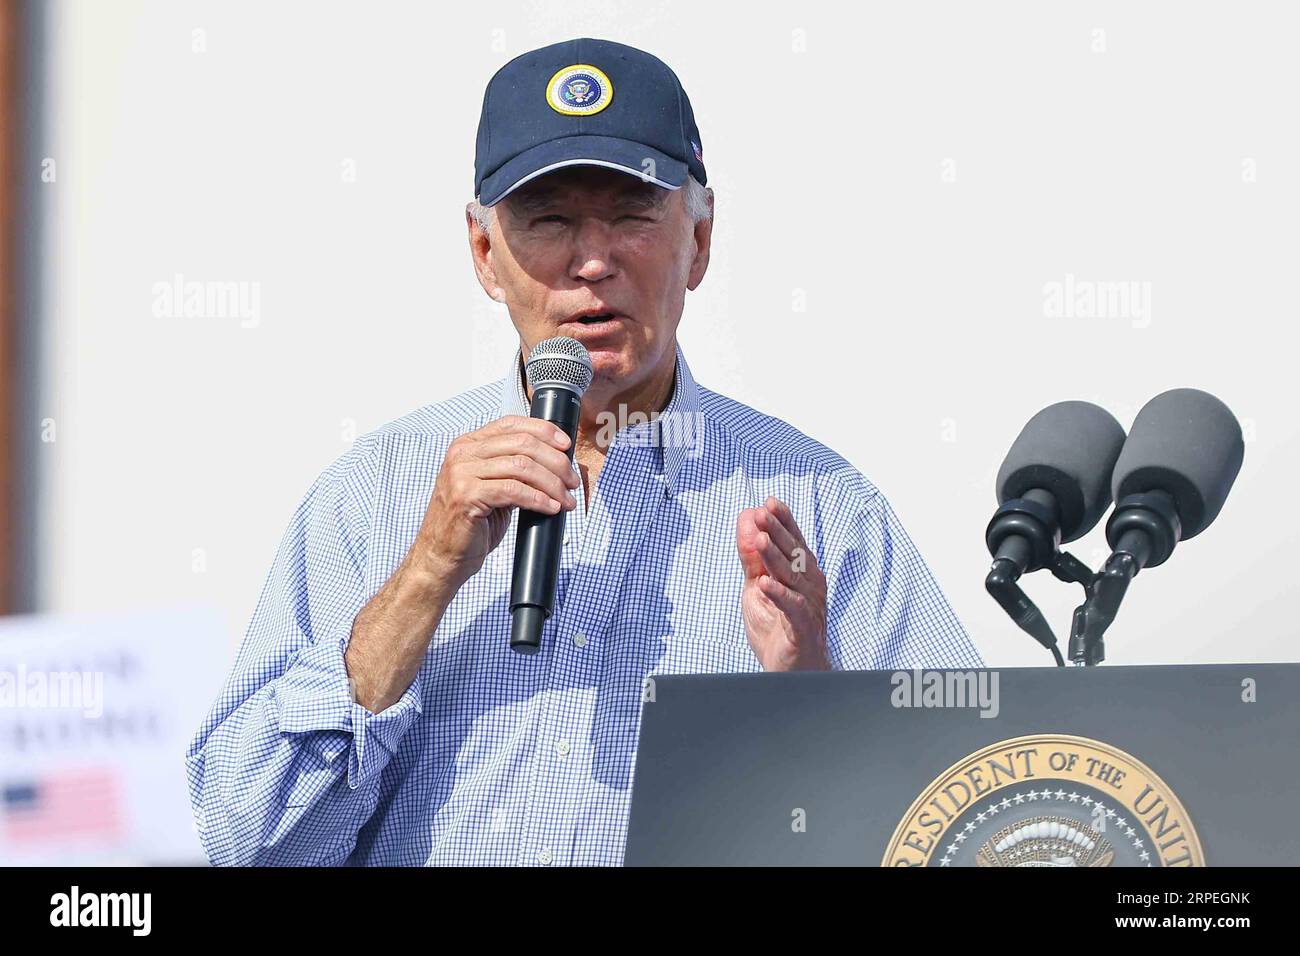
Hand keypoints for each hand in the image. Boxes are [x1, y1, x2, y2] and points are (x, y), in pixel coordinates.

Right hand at [410, 415, 580, 591]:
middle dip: (556, 462)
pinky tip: (551, 508)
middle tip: (572, 481)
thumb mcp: (492, 487)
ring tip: (566, 499)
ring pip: (522, 467)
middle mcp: (462, 453)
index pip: (512, 424)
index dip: (545, 431)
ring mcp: (461, 473)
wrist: (442, 555)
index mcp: (468, 445)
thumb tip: (555, 462)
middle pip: (522, 444)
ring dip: (552, 484)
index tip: (566, 446)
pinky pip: (514, 490)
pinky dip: (538, 499)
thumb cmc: (470, 524)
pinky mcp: (466, 495)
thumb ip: (512, 469)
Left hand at [735, 497, 829, 670]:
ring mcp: (809, 605)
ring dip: (775, 558)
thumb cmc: (776, 626)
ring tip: (759, 541)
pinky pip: (792, 608)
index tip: (769, 502)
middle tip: (762, 513)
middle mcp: (810, 585)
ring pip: (792, 577)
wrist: (790, 670)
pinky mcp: (802, 628)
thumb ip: (753, 557)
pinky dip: (780, 595)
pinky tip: (766, 584)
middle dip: (777, 532)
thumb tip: (746, 521)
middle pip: (793, 553)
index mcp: (802, 572)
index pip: (793, 541)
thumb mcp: (758, 587)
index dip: (783, 521)